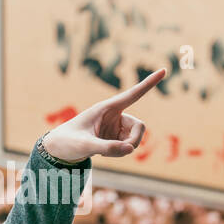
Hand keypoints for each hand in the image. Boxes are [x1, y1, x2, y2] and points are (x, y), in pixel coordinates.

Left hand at [42, 67, 166, 161]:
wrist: (59, 149)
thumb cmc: (68, 141)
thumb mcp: (84, 146)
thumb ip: (106, 148)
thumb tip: (130, 149)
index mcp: (107, 107)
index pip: (133, 94)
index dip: (149, 83)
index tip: (164, 70)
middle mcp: (115, 115)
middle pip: (140, 126)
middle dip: (135, 141)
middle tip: (123, 151)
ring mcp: (116, 127)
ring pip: (135, 139)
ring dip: (125, 149)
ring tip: (105, 153)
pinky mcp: (115, 138)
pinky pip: (128, 146)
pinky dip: (120, 153)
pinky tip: (104, 153)